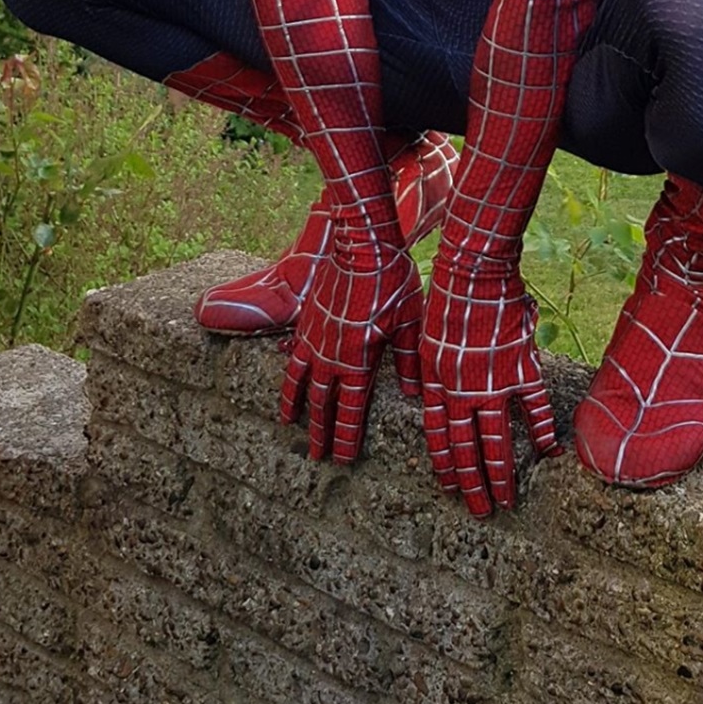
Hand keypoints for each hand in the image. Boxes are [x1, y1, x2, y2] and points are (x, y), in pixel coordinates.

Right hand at [278, 232, 421, 463]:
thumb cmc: (392, 280)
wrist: (361, 243)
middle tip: (317, 456)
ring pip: (302, 383)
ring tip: (291, 428)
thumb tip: (416, 395)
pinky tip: (286, 385)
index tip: (341, 459)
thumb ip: (409, 360)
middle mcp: (331, 355)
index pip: (351, 409)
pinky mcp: (306, 322)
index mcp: (358, 360)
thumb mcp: (410, 321)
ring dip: (298, 409)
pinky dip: (288, 376)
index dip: (346, 436)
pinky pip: (292, 357)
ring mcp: (315, 339)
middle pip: (323, 403)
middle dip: (321, 432)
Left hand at [420, 251, 559, 515]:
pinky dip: (541, 430)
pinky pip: (533, 408)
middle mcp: (462, 390)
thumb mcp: (422, 333)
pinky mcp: (520, 368)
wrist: (472, 271)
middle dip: (472, 483)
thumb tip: (418, 391)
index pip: (438, 435)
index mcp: (436, 382)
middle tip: (479, 512)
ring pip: (496, 439)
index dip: (444, 463)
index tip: (449, 488)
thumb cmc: (444, 295)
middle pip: (466, 447)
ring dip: (500, 474)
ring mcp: (492, 382)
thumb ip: (423, 366)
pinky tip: (548, 453)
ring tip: (506, 502)